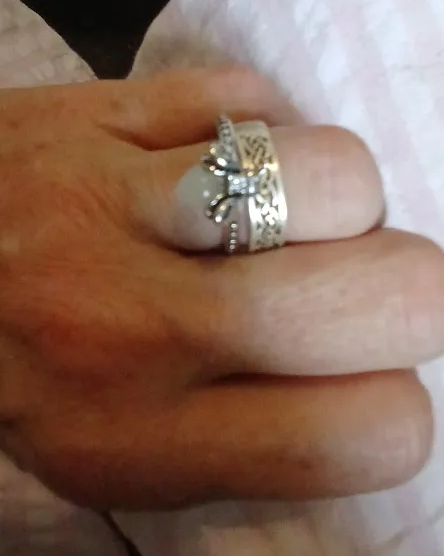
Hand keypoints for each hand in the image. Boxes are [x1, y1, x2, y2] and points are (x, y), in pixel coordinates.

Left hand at [0, 68, 441, 509]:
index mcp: (149, 441)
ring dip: (342, 197)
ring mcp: (111, 205)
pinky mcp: (92, 111)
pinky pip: (249, 95)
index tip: (359, 380)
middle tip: (354, 284)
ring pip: (331, 175)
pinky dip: (263, 126)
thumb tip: (374, 380)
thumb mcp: (116, 460)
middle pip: (392, 293)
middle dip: (407, 289)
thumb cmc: (20, 376)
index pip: (370, 432)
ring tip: (295, 213)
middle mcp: (139, 328)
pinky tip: (223, 158)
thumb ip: (247, 441)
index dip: (398, 405)